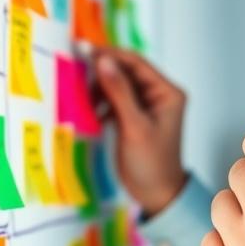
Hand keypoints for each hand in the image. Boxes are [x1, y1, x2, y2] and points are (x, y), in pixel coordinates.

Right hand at [94, 46, 187, 215]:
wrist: (158, 195)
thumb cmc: (152, 163)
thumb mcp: (135, 126)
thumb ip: (119, 92)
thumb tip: (103, 60)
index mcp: (168, 92)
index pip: (136, 63)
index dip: (110, 54)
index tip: (83, 50)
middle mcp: (159, 94)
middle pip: (126, 72)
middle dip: (102, 73)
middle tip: (77, 75)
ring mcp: (147, 106)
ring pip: (118, 85)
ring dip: (100, 89)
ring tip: (84, 100)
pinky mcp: (135, 117)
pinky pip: (115, 100)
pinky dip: (102, 103)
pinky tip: (92, 113)